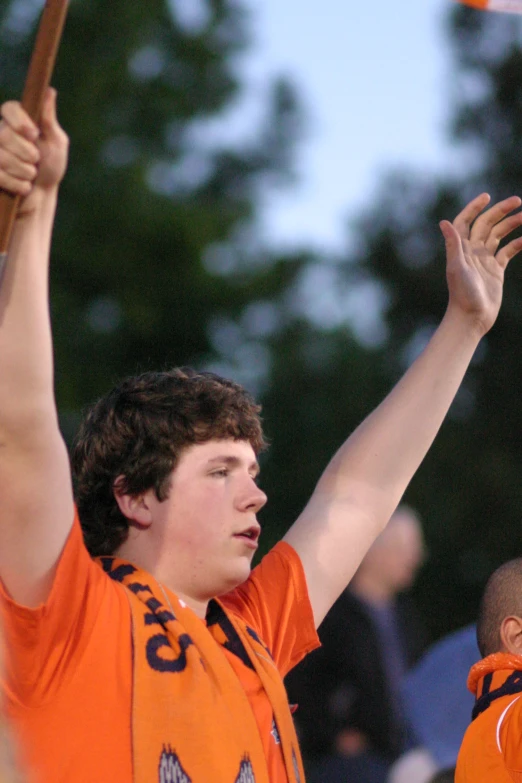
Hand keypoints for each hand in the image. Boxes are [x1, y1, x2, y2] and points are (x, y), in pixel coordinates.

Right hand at [0, 88, 68, 211]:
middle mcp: (0, 133)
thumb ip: (49, 119)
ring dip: (24, 171)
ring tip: (32, 175)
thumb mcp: (55, 142)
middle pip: (4, 134)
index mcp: (16, 121)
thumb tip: (50, 91)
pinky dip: (17, 184)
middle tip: (37, 160)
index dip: (20, 121)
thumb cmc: (51, 167)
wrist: (42, 195)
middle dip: (27, 153)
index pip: (9, 108)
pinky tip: (25, 187)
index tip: (34, 134)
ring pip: (1, 157)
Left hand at [440, 193, 521, 335]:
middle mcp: (472, 252)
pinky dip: (516, 244)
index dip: (474, 208)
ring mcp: (484, 260)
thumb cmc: (462, 294)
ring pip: (498, 236)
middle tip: (518, 200)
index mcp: (461, 249)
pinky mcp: (495, 271)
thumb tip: (443, 222)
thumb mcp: (457, 267)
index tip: (487, 197)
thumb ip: (453, 244)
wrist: (471, 318)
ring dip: (510, 224)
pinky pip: (507, 252)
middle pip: (485, 224)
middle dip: (500, 211)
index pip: (465, 222)